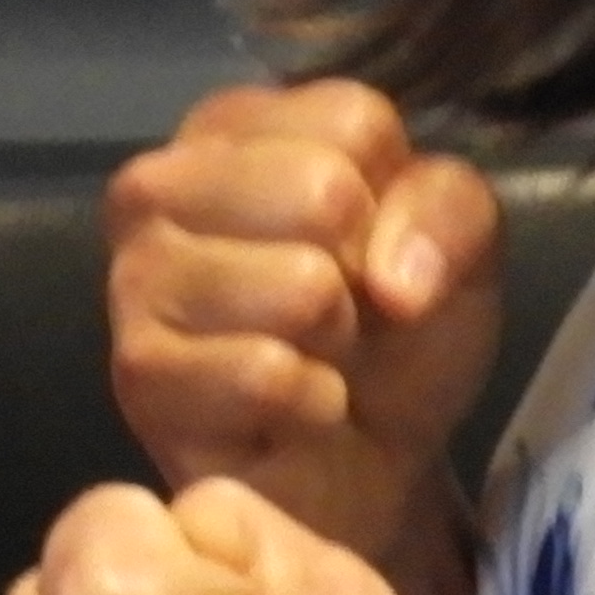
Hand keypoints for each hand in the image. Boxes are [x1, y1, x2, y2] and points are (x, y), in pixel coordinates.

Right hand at [106, 85, 505, 568]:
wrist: (362, 472)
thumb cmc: (394, 337)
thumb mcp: (457, 246)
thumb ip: (448, 209)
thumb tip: (390, 280)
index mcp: (234, 125)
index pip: (354, 123)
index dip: (392, 202)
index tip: (370, 249)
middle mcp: (162, 181)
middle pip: (322, 191)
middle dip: (360, 271)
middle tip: (339, 314)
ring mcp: (137, 276)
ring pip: (297, 284)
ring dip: (334, 342)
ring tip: (313, 358)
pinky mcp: (139, 370)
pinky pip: (265, 372)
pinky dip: (309, 403)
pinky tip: (293, 412)